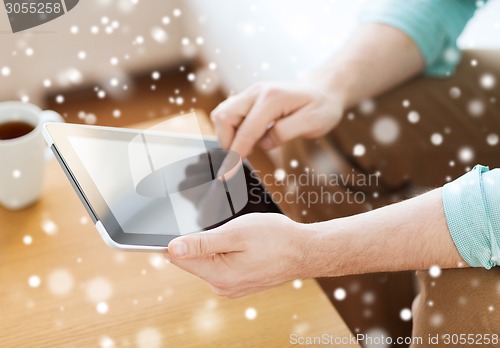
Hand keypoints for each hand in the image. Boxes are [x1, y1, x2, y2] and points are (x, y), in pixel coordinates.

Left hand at [165, 213, 310, 297]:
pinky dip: (227, 253)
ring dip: (217, 246)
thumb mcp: (235, 234)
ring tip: (242, 239)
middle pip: (193, 260)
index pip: (179, 259)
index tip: (191, 228)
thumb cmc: (274, 238)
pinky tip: (246, 247)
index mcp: (218, 276)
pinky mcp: (239, 284)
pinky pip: (222, 266)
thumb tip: (172, 248)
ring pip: (208, 262)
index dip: (177, 240)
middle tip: (228, 230)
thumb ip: (201, 244)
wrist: (304, 251)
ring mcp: (231, 288)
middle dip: (202, 242)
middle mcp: (221, 287)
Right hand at [210, 80, 346, 157]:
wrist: (324, 89)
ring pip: (222, 113)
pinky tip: (246, 139)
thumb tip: (263, 143)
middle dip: (226, 142)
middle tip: (239, 159)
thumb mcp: (313, 122)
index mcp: (272, 98)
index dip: (235, 154)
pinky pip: (229, 112)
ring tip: (244, 149)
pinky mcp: (249, 98)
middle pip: (223, 116)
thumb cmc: (322, 106)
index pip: (246, 130)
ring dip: (226, 135)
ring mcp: (251, 93)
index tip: (227, 174)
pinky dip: (230, 129)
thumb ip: (286, 132)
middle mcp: (257, 92)